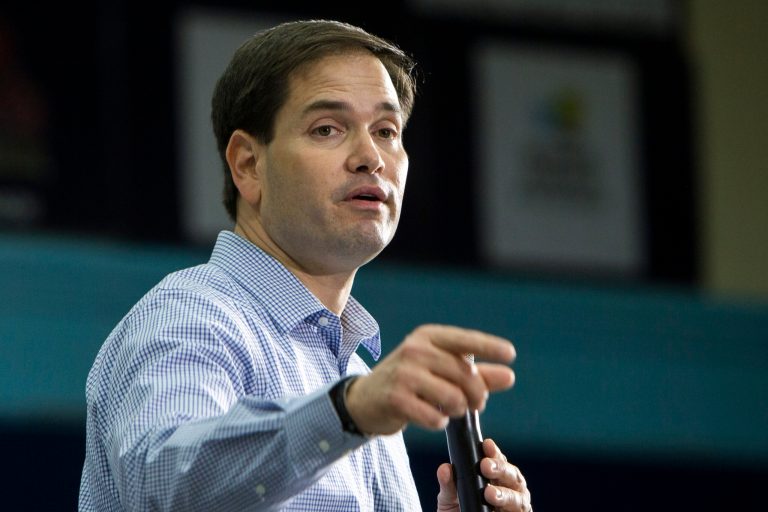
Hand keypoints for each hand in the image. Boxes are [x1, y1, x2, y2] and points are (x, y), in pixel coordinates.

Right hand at [345, 324, 515, 434]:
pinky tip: (432, 417)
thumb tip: (509, 376)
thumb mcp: (440, 370)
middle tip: (477, 403)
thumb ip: (476, 374)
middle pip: (465, 375)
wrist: (366, 399)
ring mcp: (404, 374)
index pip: (464, 340)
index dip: (489, 346)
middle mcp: (415, 350)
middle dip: (478, 394)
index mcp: (427, 337)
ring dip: (458, 410)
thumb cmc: (411, 381)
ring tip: (450, 409)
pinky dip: (440, 423)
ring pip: (453, 398)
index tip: (510, 355)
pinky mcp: (396, 398)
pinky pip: (435, 418)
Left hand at [436, 438, 531, 511]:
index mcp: (496, 476)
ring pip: (517, 497)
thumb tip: (445, 469)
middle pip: (512, 475)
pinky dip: (510, 510)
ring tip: (490, 493)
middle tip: (486, 466)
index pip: (498, 459)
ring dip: (505, 494)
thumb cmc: (458, 511)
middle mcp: (509, 488)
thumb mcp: (449, 498)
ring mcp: (515, 506)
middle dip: (500, 468)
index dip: (494, 452)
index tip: (486, 444)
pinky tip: (499, 509)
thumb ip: (448, 484)